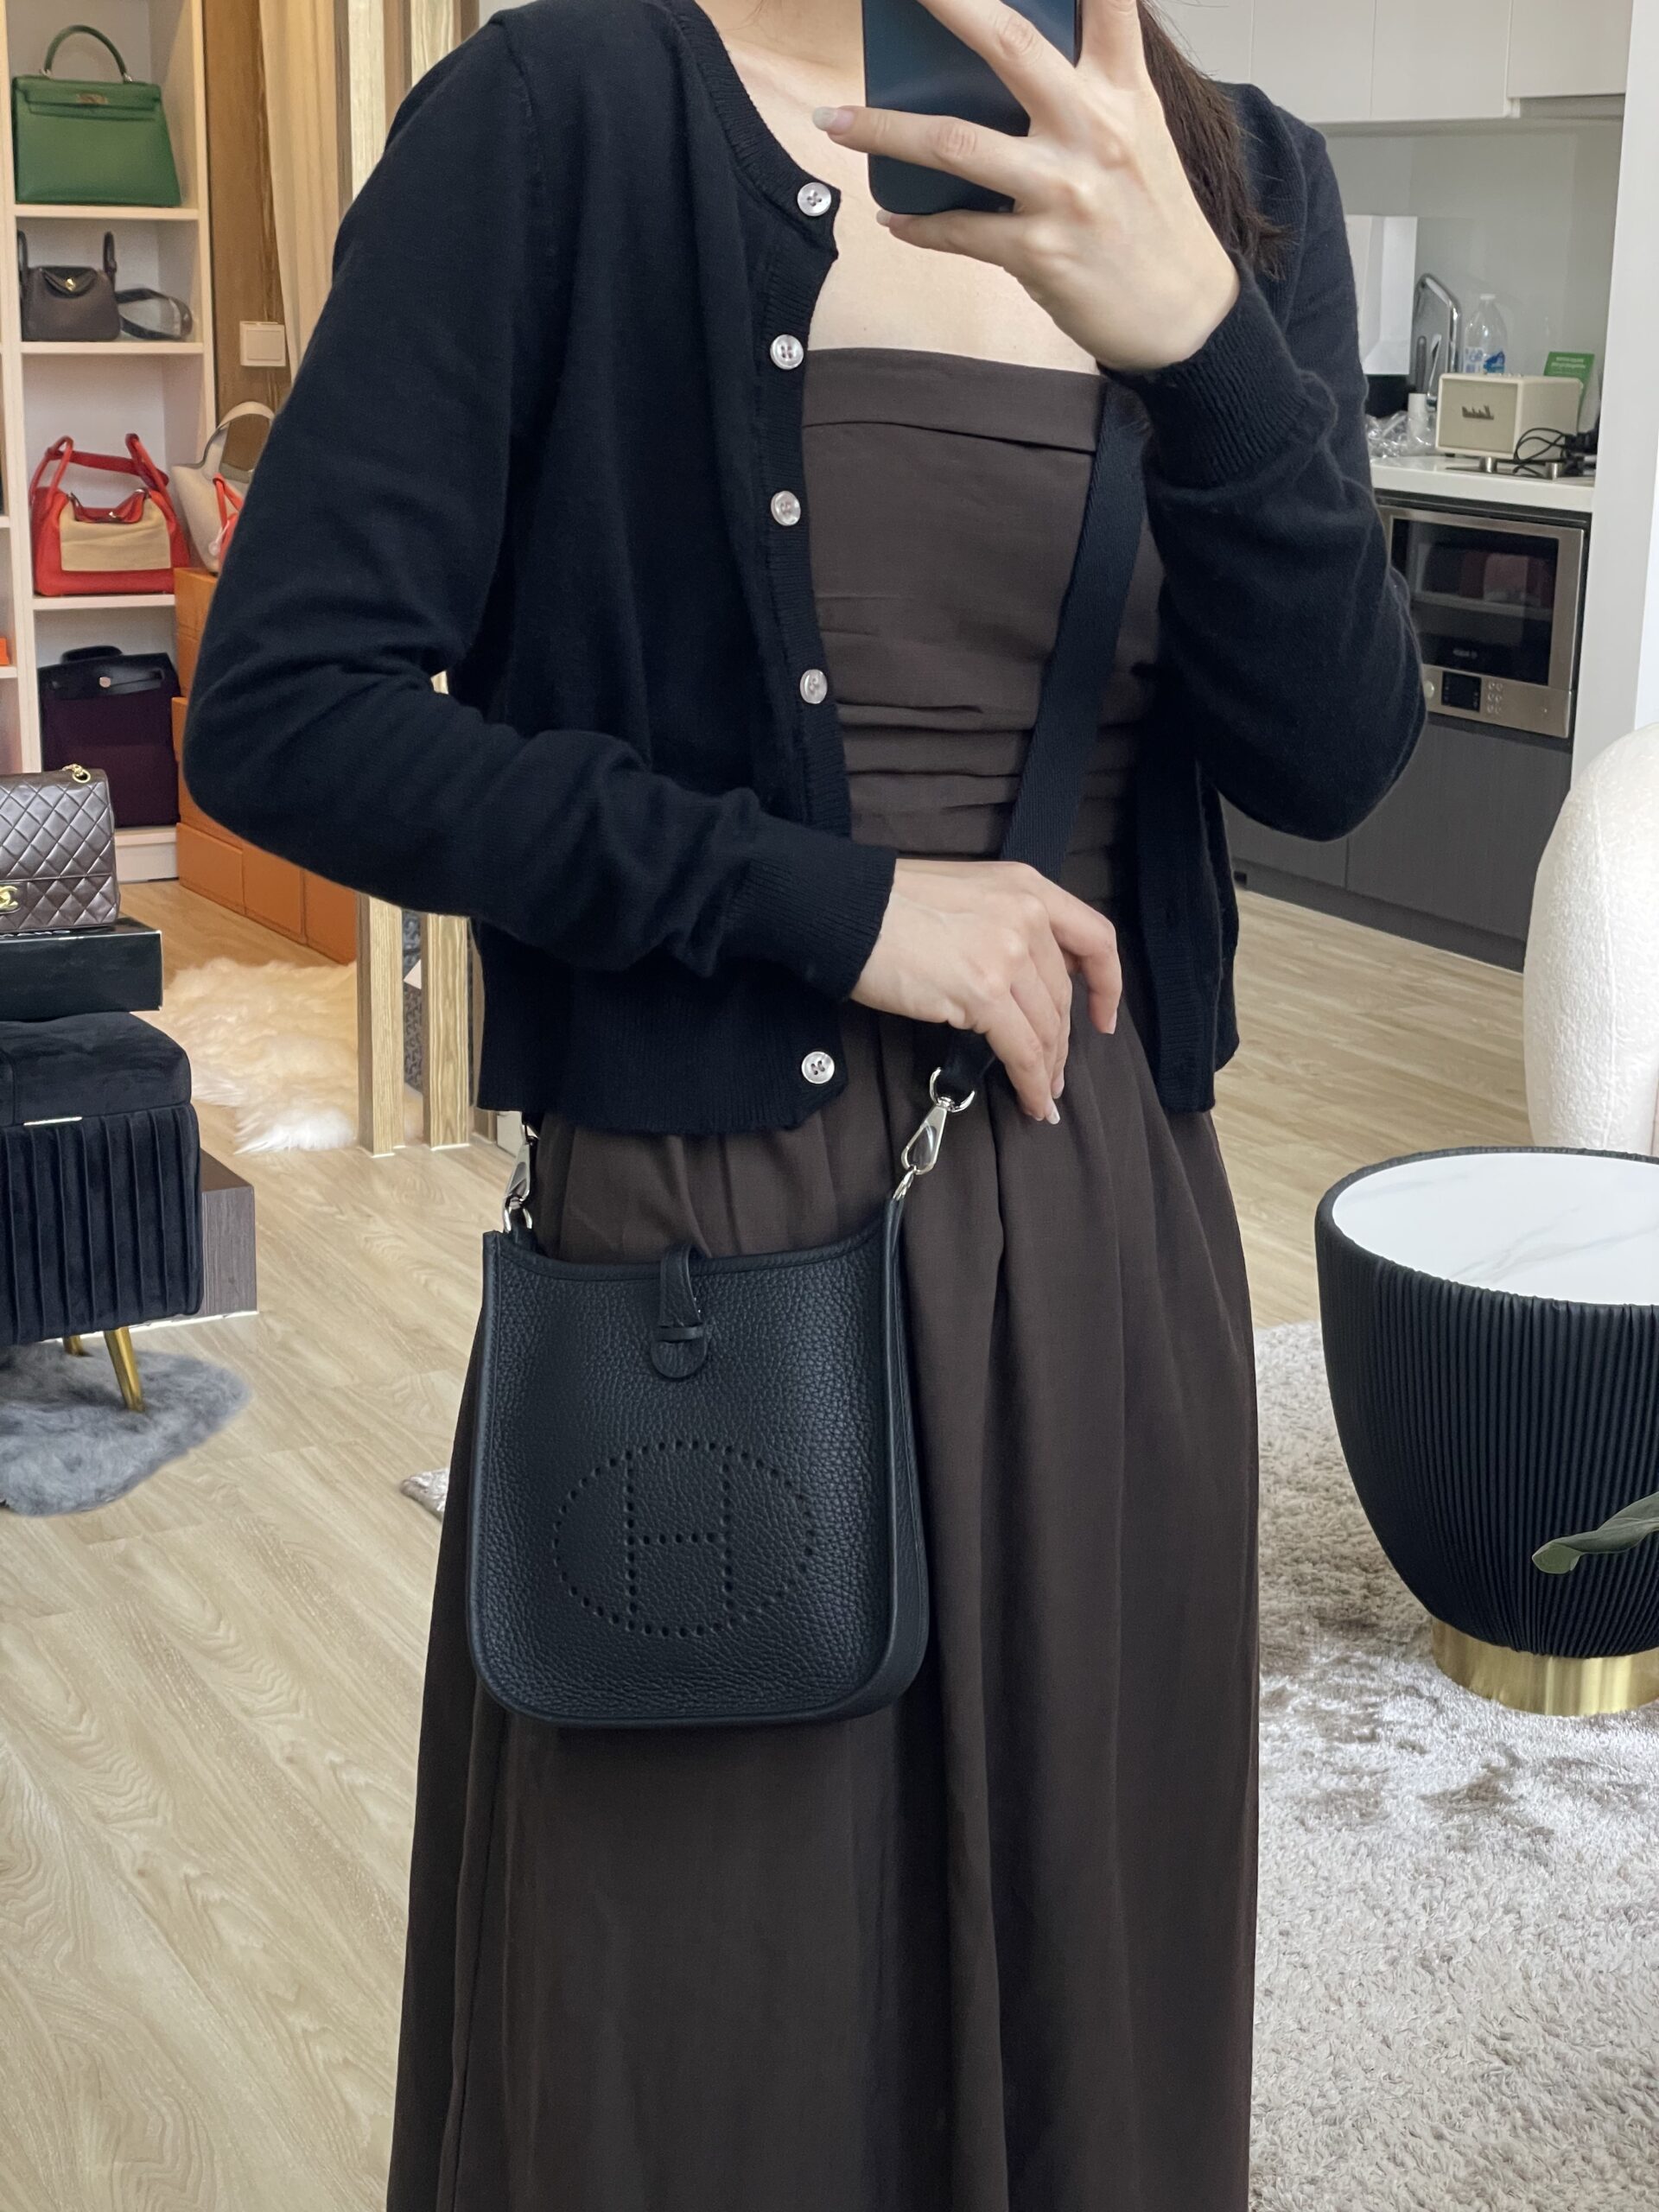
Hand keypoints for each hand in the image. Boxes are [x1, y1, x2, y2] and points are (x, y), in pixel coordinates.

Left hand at [814, 0, 1239, 373]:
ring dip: (881, 129)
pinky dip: (918, 224)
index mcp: (1124, 91)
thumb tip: (1012, 53)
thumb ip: (1089, 87)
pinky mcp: (1039, 252)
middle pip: (1010, 44)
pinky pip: (958, 231)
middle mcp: (1095, 131)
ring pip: (954, 144)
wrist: (1183, 314)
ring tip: (832, 119)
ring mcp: (1064, 192)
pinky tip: (894, 216)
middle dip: (947, 3)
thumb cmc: (1151, 217)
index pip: (1107, 1)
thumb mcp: (1138, 134)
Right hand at [851, 857, 1120, 1120]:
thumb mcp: (967, 894)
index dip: (1108, 985)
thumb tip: (1019, 979)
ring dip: (1048, 1069)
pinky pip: (1022, 1051)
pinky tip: (1032, 1102)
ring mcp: (1007, 954)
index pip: (1095, 938)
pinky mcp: (981, 991)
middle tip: (1054, 1074)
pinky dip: (1032, 1083)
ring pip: (1047, 1027)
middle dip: (1062, 1043)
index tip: (1103, 1018)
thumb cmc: (887, 904)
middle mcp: (1026, 915)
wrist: (842, 909)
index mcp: (1027, 887)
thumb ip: (1003, 924)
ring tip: (1043, 1096)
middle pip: (1063, 995)